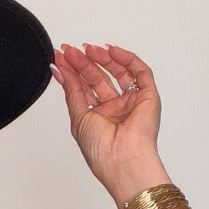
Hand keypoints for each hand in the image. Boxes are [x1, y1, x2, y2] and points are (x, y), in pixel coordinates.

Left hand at [50, 41, 167, 202]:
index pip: (85, 88)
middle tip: (72, 51)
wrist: (121, 159)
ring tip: (88, 49)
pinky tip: (112, 51)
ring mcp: (132, 102)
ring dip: (103, 58)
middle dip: (85, 63)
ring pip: (119, 72)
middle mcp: (116, 109)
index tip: (62, 58)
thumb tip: (61, 71)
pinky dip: (127, 59)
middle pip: (100, 78)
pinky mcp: (148, 97)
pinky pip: (140, 72)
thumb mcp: (78, 116)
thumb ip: (71, 91)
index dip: (73, 72)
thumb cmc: (101, 150)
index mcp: (99, 117)